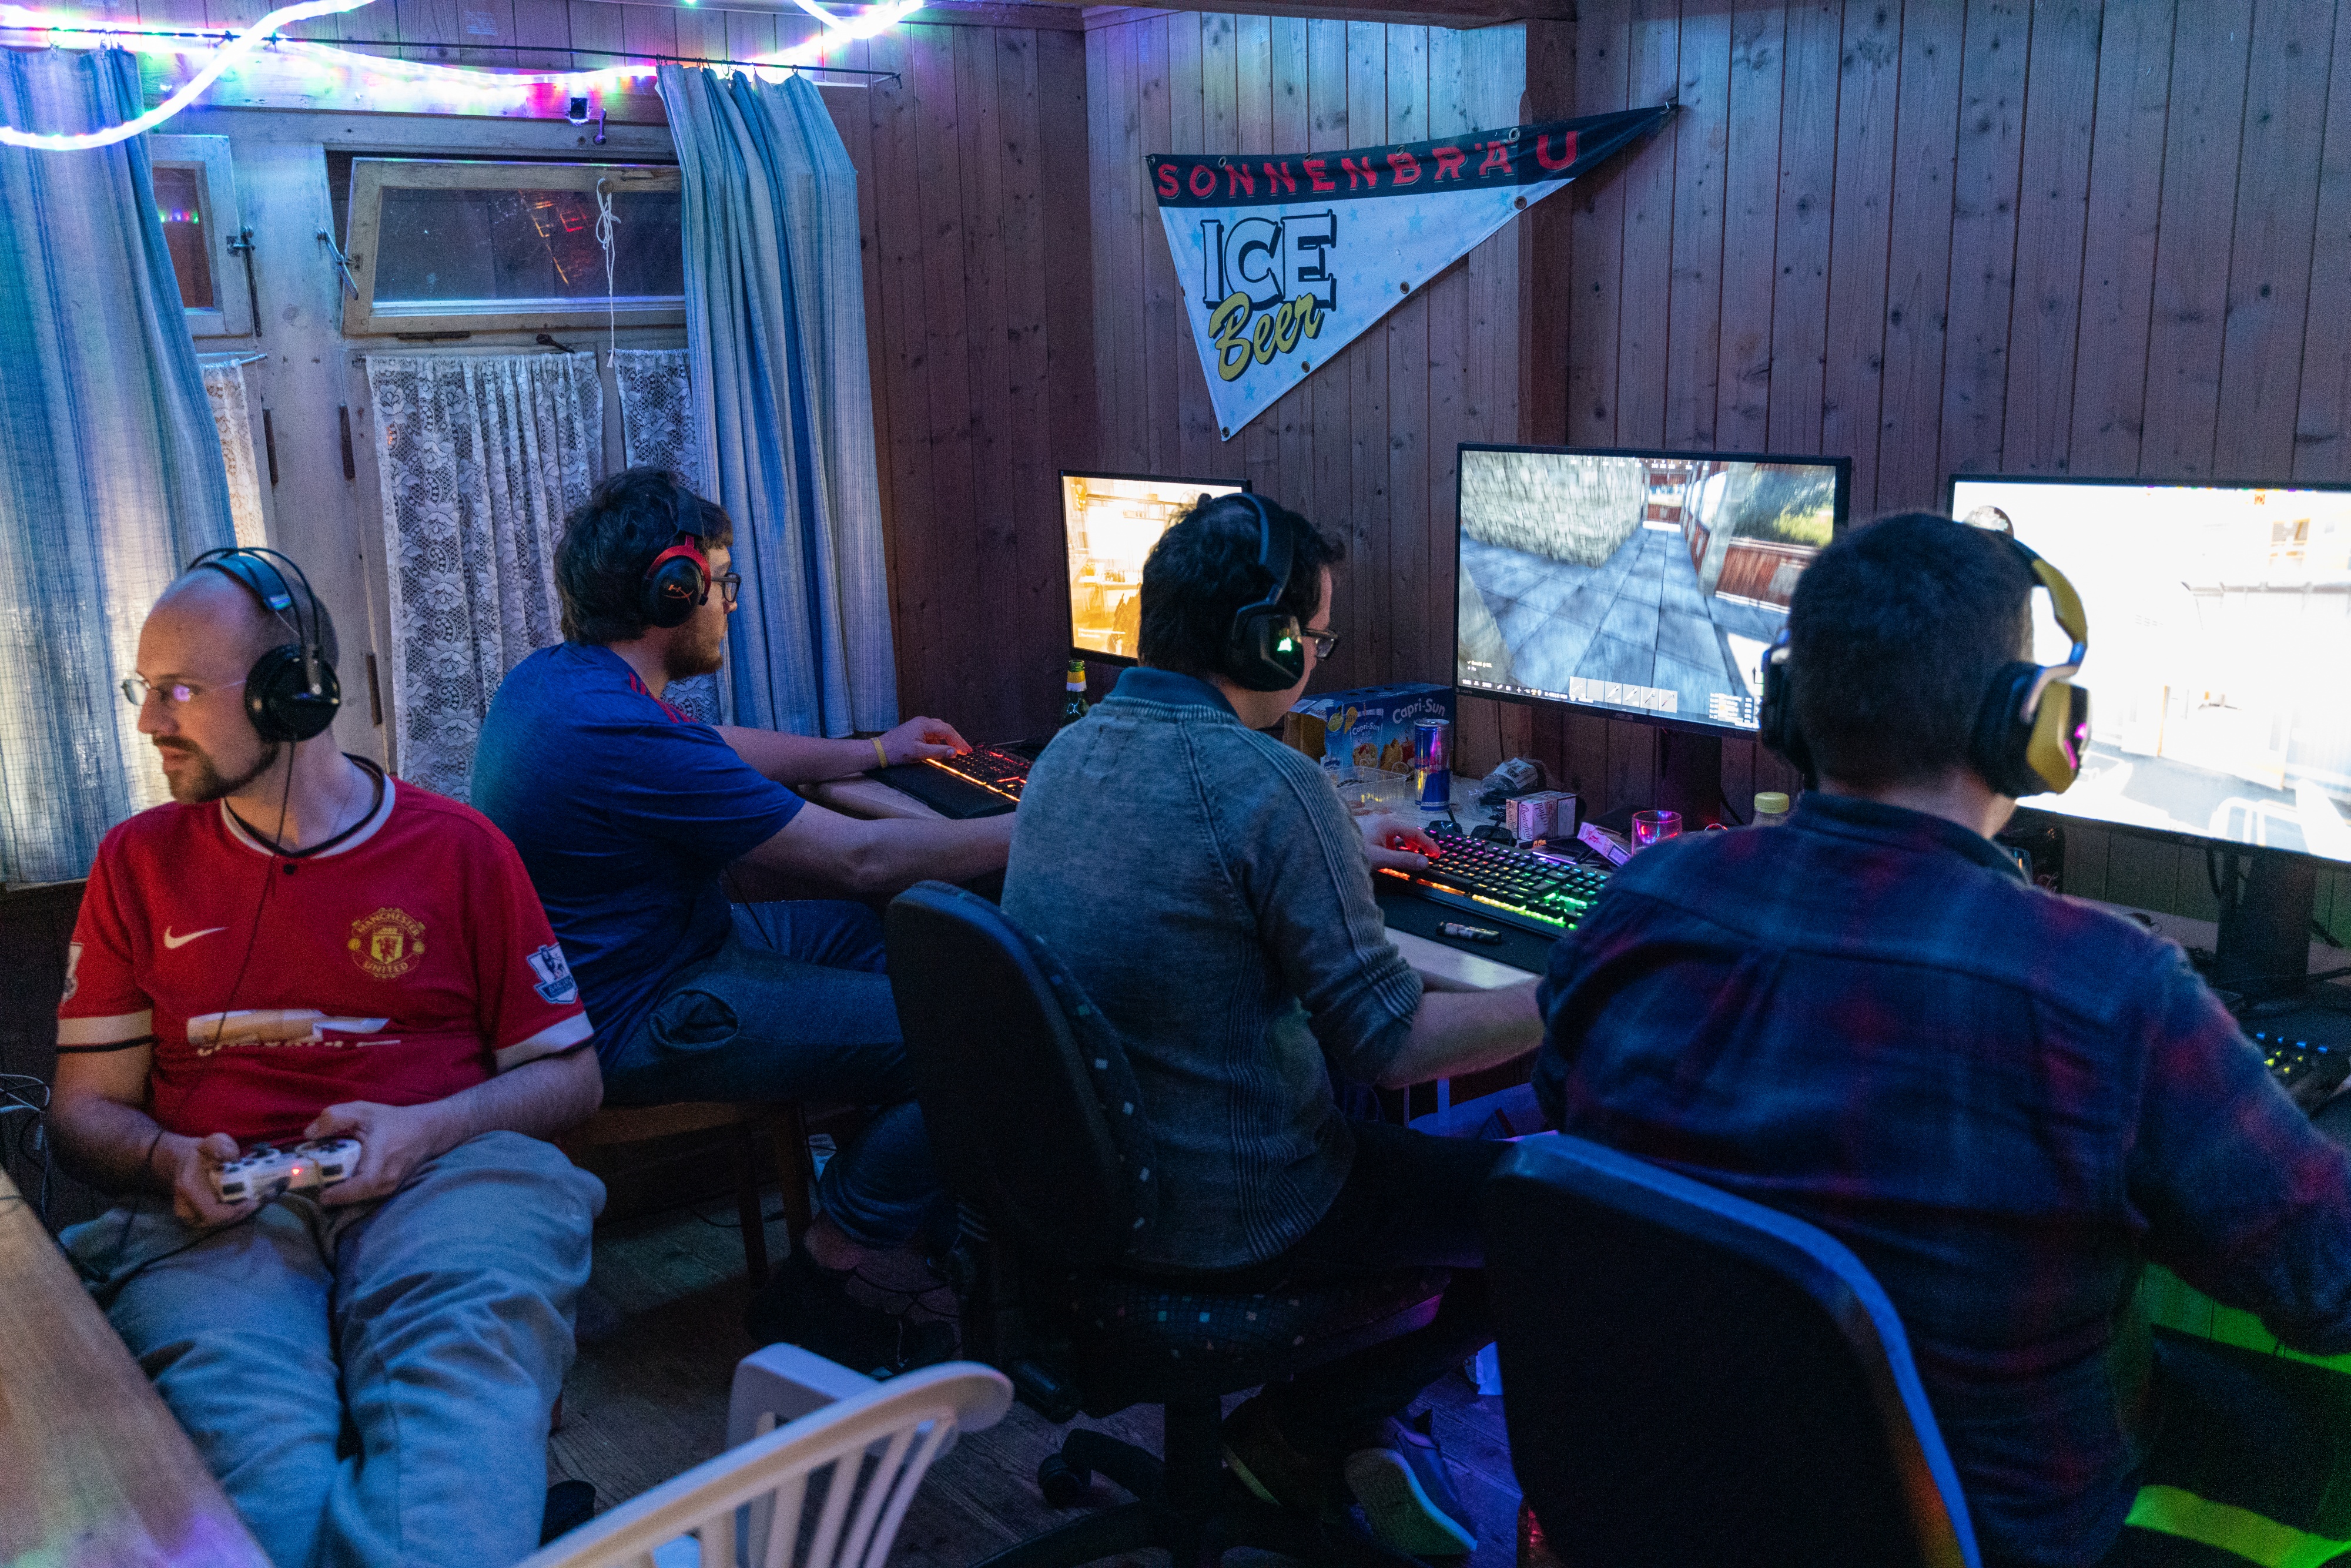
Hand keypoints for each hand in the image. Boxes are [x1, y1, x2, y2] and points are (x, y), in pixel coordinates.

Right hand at [165, 1131, 257, 1227]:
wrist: (183, 1162)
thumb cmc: (201, 1153)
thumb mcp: (212, 1142)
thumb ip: (219, 1146)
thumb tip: (228, 1156)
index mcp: (188, 1188)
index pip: (212, 1212)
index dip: (235, 1211)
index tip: (253, 1200)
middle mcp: (185, 1207)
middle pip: (218, 1222)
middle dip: (241, 1213)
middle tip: (259, 1200)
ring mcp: (189, 1215)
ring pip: (219, 1224)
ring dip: (239, 1215)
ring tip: (255, 1202)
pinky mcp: (197, 1218)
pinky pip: (218, 1222)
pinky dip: (234, 1215)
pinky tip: (246, 1204)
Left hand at [304, 1100, 456, 1206]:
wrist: (428, 1131)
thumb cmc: (394, 1121)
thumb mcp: (363, 1111)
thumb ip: (335, 1118)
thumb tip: (309, 1134)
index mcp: (382, 1157)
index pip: (364, 1183)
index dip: (341, 1192)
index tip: (321, 1194)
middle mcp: (388, 1177)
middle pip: (357, 1196)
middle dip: (333, 1195)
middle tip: (311, 1187)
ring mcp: (391, 1187)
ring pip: (361, 1199)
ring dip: (340, 1195)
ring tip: (322, 1185)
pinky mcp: (389, 1190)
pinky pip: (366, 1196)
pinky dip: (350, 1193)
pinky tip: (339, 1183)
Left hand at [880, 716, 969, 764]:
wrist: (880, 750)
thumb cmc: (897, 751)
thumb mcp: (919, 753)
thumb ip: (938, 752)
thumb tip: (954, 752)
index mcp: (925, 724)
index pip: (948, 731)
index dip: (958, 741)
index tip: (966, 751)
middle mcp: (923, 722)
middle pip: (945, 728)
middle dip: (956, 739)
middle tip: (965, 750)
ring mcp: (919, 725)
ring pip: (939, 730)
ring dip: (948, 740)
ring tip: (956, 749)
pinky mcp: (915, 731)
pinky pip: (932, 734)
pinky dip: (939, 741)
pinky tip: (941, 749)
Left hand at [1361, 813, 1436, 872]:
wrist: (1331, 850)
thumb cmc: (1355, 852)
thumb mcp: (1381, 858)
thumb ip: (1403, 860)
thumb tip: (1425, 862)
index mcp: (1387, 823)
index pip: (1415, 832)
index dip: (1427, 844)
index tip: (1436, 854)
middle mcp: (1381, 819)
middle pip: (1406, 829)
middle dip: (1417, 842)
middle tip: (1426, 855)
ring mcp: (1373, 822)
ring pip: (1396, 831)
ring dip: (1405, 842)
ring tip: (1409, 853)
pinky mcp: (1366, 828)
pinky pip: (1386, 833)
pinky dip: (1393, 842)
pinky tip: (1389, 851)